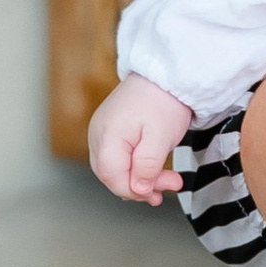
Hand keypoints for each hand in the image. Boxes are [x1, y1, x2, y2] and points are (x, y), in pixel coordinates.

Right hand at [87, 74, 188, 203]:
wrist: (165, 72)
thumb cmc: (164, 100)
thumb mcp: (161, 137)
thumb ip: (147, 166)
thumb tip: (138, 190)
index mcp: (107, 136)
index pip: (112, 177)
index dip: (133, 191)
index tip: (156, 194)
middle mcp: (98, 134)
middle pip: (110, 174)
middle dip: (139, 186)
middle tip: (168, 186)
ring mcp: (101, 130)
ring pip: (113, 167)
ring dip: (138, 178)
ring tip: (164, 181)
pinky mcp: (110, 128)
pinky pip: (116, 155)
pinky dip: (133, 165)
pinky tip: (150, 170)